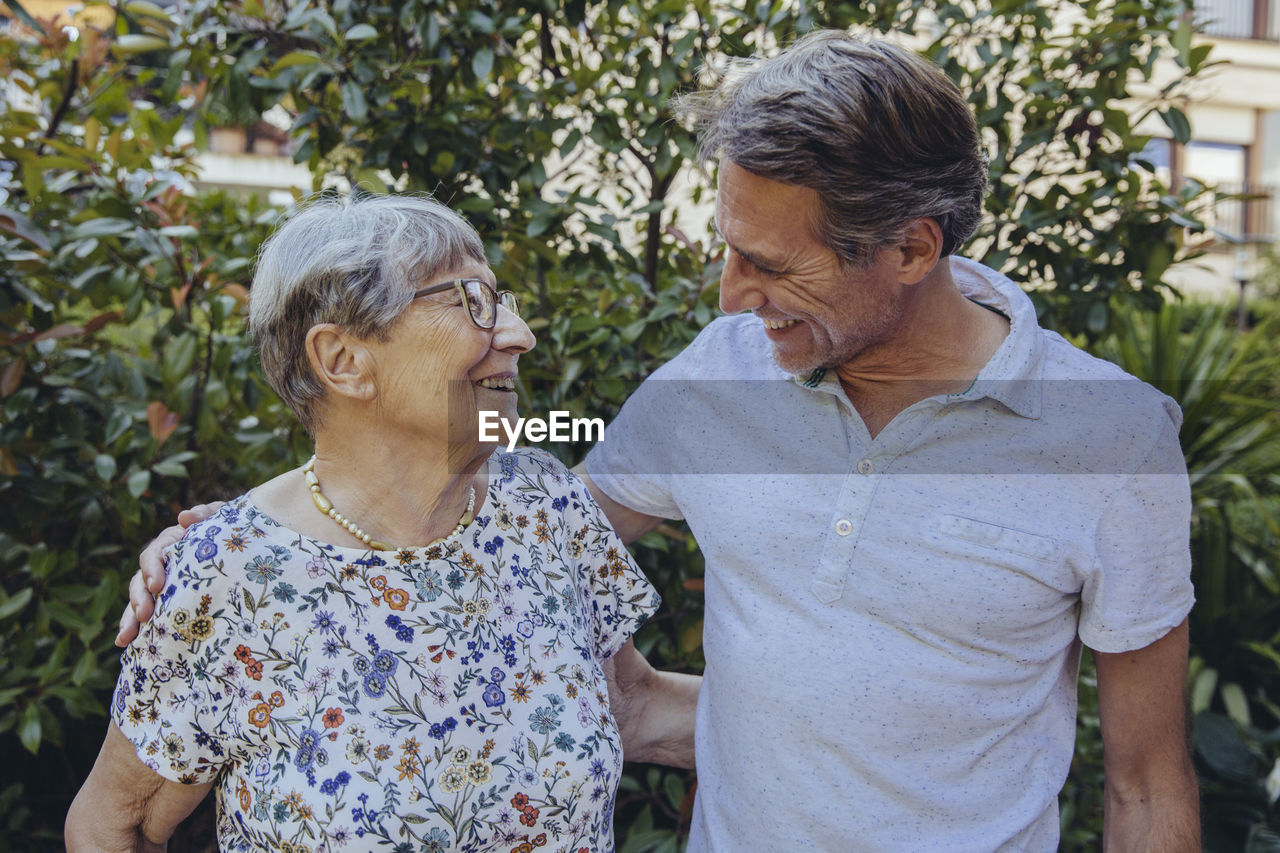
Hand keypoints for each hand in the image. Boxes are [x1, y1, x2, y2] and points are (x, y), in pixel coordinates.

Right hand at [114, 503, 223, 646]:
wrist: (249, 543)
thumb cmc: (231, 528)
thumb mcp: (222, 517)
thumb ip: (205, 514)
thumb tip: (183, 517)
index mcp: (172, 543)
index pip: (154, 555)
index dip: (152, 569)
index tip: (156, 586)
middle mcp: (164, 565)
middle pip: (141, 582)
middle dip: (138, 599)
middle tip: (144, 616)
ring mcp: (167, 586)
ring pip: (141, 601)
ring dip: (131, 619)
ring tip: (125, 638)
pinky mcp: (172, 603)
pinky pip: (152, 617)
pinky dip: (138, 630)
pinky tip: (127, 645)